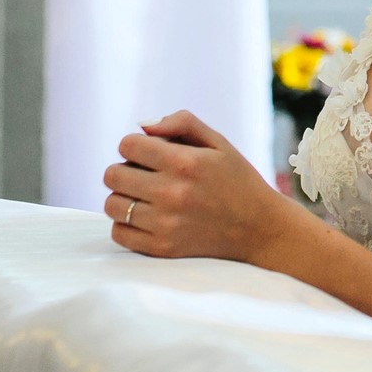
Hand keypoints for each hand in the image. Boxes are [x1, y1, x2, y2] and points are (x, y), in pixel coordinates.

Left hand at [102, 110, 291, 264]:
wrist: (259, 228)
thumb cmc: (237, 180)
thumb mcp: (219, 142)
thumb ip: (183, 123)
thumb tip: (142, 126)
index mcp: (186, 163)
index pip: (128, 145)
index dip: (135, 145)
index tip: (149, 152)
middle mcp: (172, 193)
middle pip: (113, 175)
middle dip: (125, 169)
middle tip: (144, 174)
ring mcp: (165, 224)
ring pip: (112, 204)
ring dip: (124, 197)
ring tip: (145, 197)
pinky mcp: (161, 248)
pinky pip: (119, 233)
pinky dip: (126, 224)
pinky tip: (147, 217)